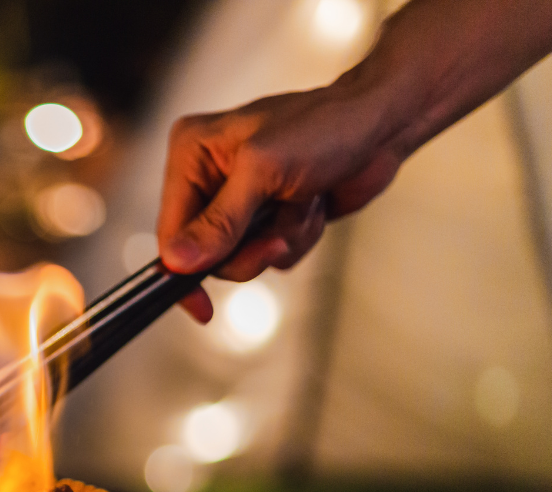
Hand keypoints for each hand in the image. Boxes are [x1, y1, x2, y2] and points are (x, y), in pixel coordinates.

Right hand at [159, 85, 404, 321]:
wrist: (382, 125)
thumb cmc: (326, 126)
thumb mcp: (263, 171)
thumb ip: (218, 221)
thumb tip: (177, 262)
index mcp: (191, 153)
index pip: (169, 230)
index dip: (182, 270)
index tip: (199, 306)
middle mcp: (208, 176)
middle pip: (204, 253)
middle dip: (247, 250)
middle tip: (278, 236)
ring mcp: (238, 199)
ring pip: (240, 258)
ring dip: (280, 240)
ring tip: (303, 204)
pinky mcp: (267, 216)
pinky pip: (270, 255)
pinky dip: (297, 238)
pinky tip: (312, 205)